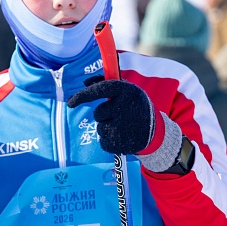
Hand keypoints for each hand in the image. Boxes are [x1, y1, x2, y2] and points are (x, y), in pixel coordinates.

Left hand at [67, 76, 181, 171]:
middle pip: (98, 113)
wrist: (157, 133)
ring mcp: (124, 127)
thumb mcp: (127, 92)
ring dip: (107, 128)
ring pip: (100, 128)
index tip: (70, 103)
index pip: (99, 89)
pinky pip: (103, 141)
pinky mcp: (121, 143)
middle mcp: (125, 107)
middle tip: (120, 116)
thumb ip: (105, 84)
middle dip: (104, 115)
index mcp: (127, 91)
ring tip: (124, 128)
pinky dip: (109, 141)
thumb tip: (84, 82)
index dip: (82, 96)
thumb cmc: (136, 108)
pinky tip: (123, 138)